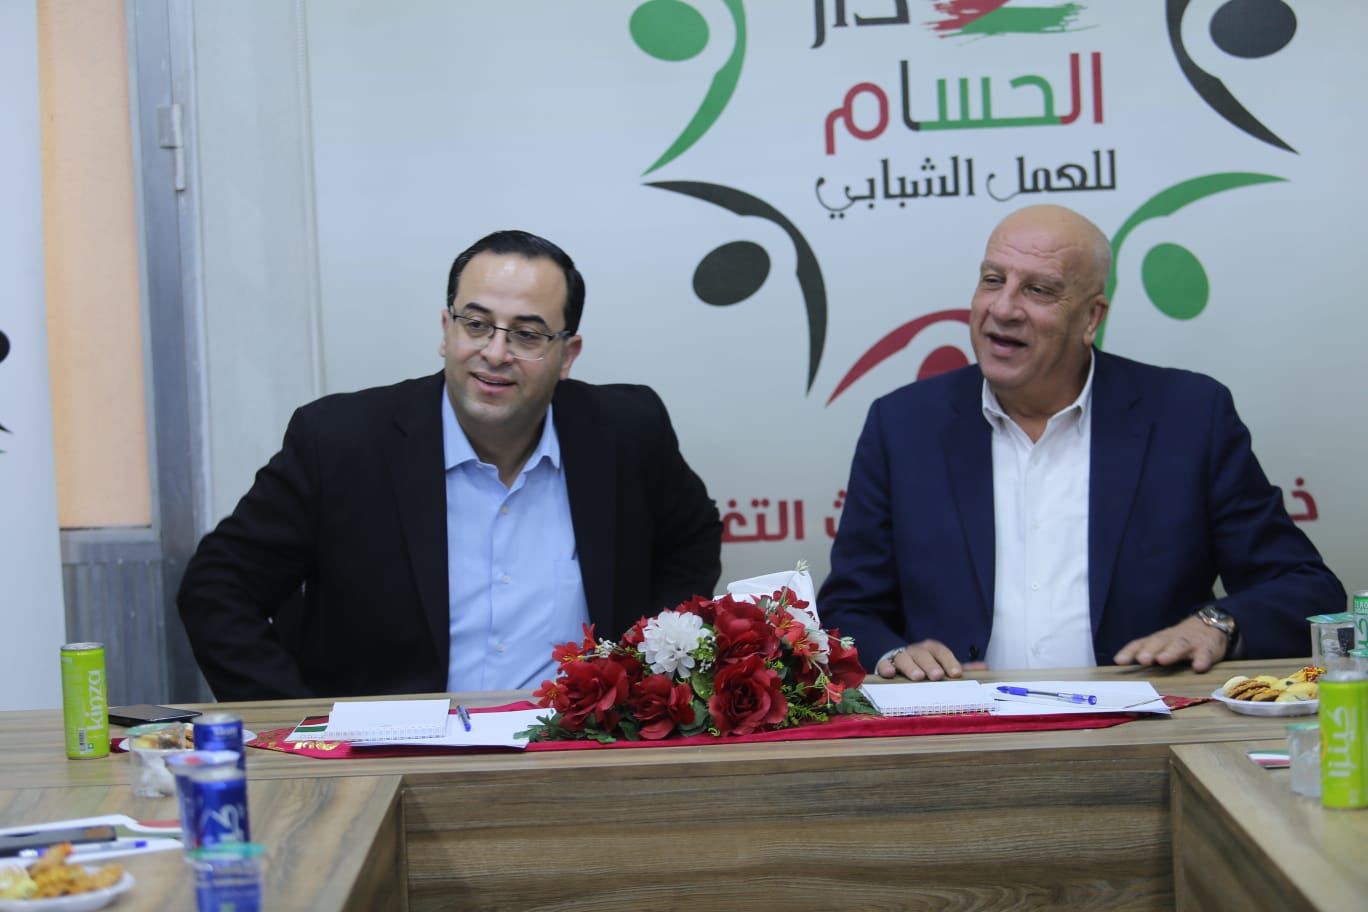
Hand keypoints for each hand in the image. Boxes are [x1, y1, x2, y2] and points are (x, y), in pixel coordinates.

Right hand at [876, 639, 987, 680]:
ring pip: (904, 658)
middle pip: (923, 655)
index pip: (941, 651)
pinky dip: (886, 667)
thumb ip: (959, 667)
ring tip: (917, 677)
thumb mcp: (943, 664)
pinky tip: (889, 674)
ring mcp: (900, 656)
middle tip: (937, 676)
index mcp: (931, 649)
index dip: (949, 661)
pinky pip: (884, 663)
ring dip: (911, 666)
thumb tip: (984, 668)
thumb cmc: (924, 664)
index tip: (956, 674)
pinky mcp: (885, 664)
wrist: (897, 659)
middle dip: (930, 664)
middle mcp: (916, 651)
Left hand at [1113, 615, 1227, 671]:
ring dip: (1171, 652)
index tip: (1119, 660)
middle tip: (1142, 659)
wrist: (1210, 624)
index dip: (1130, 651)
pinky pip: (1205, 654)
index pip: (1141, 643)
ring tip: (1162, 660)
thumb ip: (1146, 652)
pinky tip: (1198, 668)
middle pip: (1159, 642)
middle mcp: (1171, 639)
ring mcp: (1190, 643)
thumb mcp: (1162, 644)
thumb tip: (1123, 665)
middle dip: (1149, 650)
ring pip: (1179, 645)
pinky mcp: (1207, 648)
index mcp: (1158, 640)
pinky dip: (1202, 660)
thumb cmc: (1179, 639)